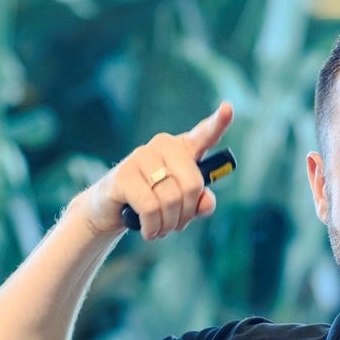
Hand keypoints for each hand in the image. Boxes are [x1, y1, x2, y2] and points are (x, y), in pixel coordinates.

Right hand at [80, 102, 233, 239]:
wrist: (111, 211)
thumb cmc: (152, 203)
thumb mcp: (181, 206)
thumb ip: (200, 203)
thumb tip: (206, 201)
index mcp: (182, 149)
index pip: (204, 134)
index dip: (218, 122)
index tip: (228, 108)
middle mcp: (163, 145)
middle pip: (192, 184)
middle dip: (187, 214)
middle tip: (176, 226)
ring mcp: (141, 156)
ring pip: (171, 199)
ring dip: (169, 224)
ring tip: (160, 229)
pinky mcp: (124, 174)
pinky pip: (150, 207)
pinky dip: (152, 226)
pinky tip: (148, 231)